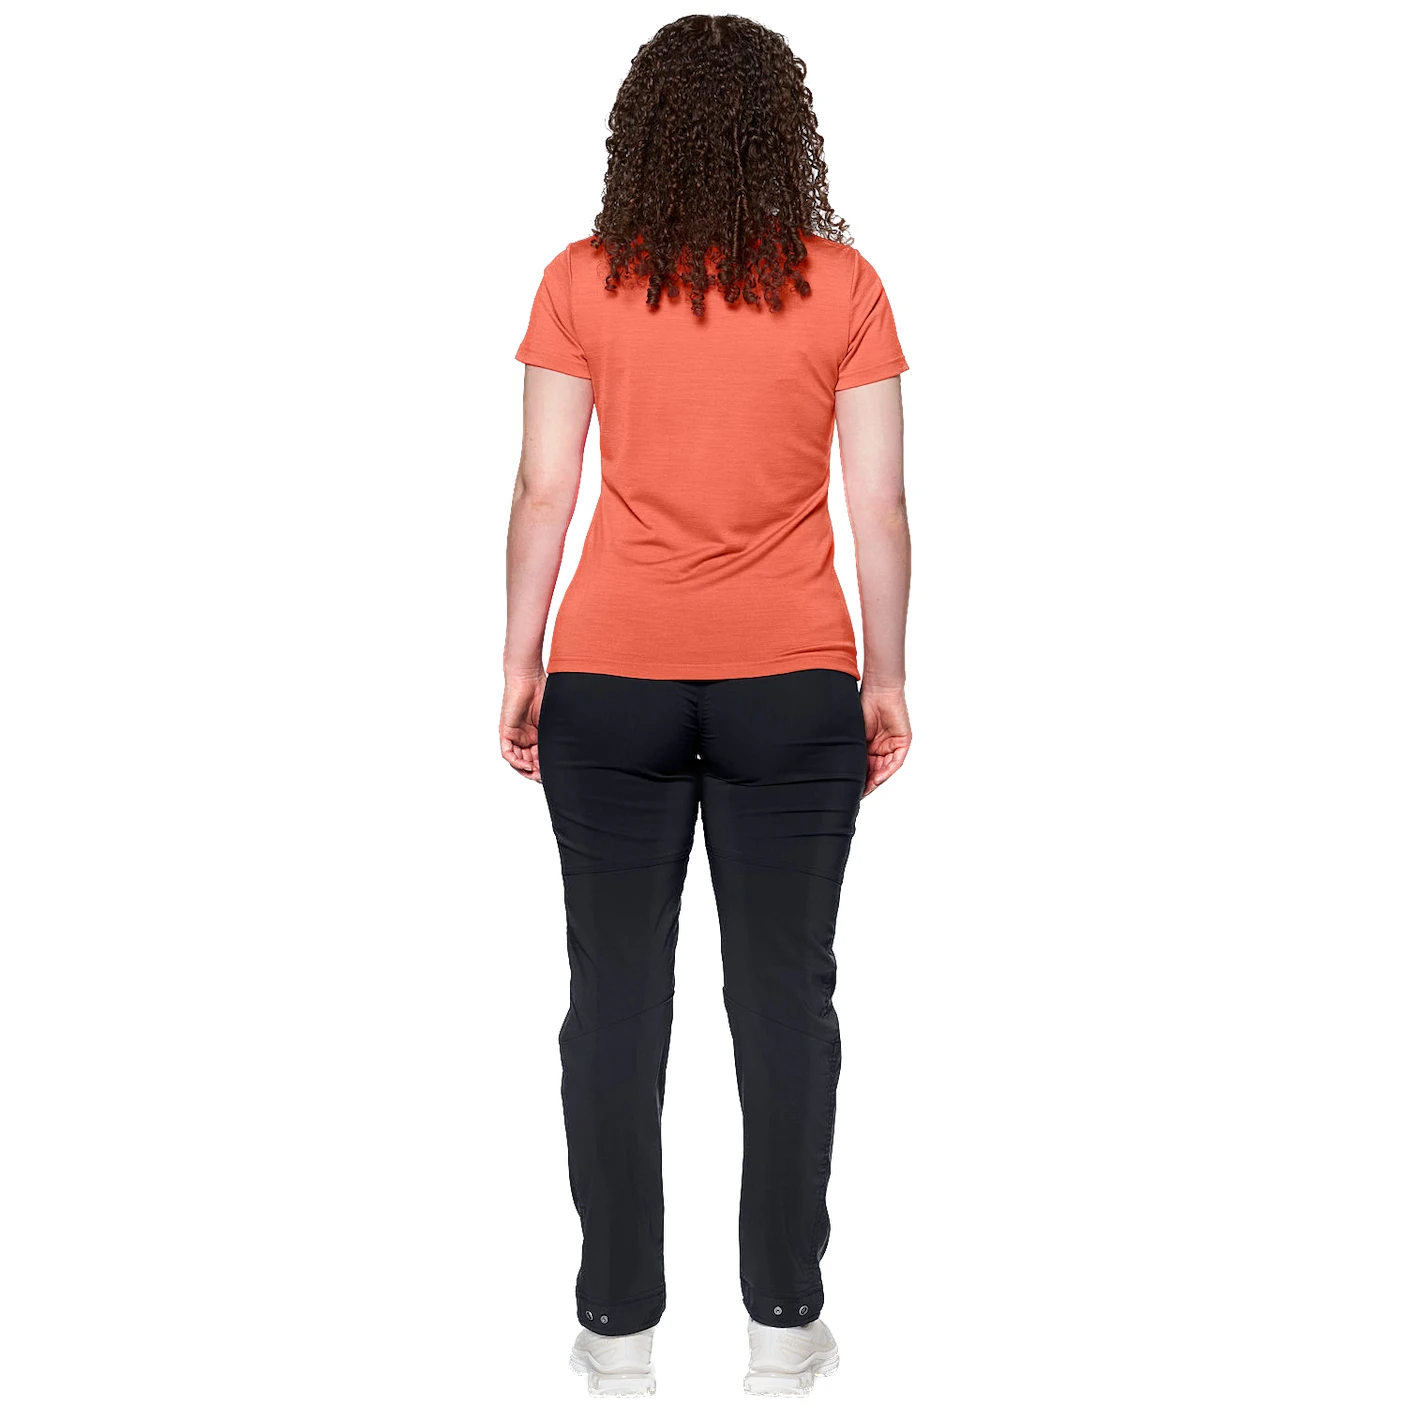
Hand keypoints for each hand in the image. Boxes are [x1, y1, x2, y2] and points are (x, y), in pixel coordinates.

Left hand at [500, 666, 546, 781]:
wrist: (529, 678)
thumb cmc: (543, 692)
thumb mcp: (552, 720)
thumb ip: (555, 736)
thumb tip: (569, 752)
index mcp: (536, 735)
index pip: (539, 757)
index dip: (545, 768)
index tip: (553, 774)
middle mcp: (524, 737)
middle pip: (528, 761)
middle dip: (536, 772)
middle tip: (545, 777)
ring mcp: (515, 735)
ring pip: (517, 760)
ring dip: (526, 769)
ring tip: (536, 773)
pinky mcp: (506, 731)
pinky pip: (507, 752)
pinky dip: (515, 761)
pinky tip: (526, 765)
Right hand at [859, 681, 910, 796]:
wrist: (878, 689)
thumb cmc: (863, 705)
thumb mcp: (854, 734)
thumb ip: (853, 750)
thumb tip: (842, 768)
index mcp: (869, 745)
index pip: (865, 767)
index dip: (858, 779)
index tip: (848, 790)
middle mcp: (882, 747)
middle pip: (875, 771)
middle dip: (866, 784)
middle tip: (856, 794)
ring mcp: (893, 745)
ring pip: (885, 769)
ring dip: (876, 780)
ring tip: (865, 789)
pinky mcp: (903, 742)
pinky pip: (895, 761)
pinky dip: (886, 771)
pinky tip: (877, 778)